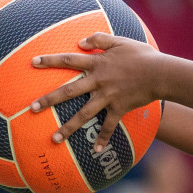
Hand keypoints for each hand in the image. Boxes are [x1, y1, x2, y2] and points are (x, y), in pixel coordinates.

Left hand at [30, 33, 170, 151]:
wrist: (160, 73)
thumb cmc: (142, 55)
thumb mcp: (120, 41)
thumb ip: (99, 40)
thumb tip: (80, 42)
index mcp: (96, 63)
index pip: (68, 60)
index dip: (50, 60)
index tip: (33, 62)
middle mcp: (98, 81)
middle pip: (68, 91)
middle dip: (49, 99)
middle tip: (32, 108)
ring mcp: (108, 96)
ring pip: (84, 114)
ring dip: (69, 127)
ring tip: (54, 139)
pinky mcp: (119, 108)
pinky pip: (108, 126)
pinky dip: (103, 139)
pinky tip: (95, 152)